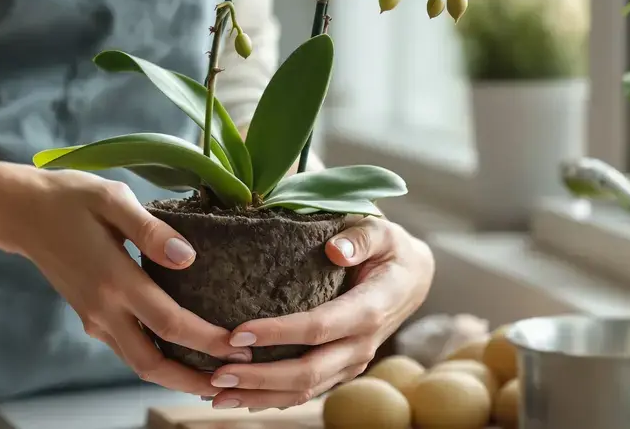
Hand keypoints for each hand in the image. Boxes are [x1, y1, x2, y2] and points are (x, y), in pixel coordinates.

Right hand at [9, 169, 251, 394]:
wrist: (21, 212)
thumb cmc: (69, 198)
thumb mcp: (112, 198)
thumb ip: (151, 229)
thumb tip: (189, 256)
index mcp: (113, 279)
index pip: (170, 323)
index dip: (207, 340)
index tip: (240, 346)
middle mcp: (103, 309)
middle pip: (152, 364)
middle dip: (193, 379)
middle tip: (232, 382)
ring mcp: (93, 317)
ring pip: (137, 364)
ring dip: (175, 376)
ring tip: (212, 377)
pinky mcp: (88, 317)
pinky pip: (126, 350)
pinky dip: (156, 361)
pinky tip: (179, 354)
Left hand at [205, 217, 433, 409]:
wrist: (412, 279)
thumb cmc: (389, 250)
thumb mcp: (382, 232)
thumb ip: (360, 238)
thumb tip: (335, 250)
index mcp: (369, 309)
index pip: (319, 327)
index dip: (278, 334)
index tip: (237, 334)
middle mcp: (361, 344)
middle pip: (308, 371)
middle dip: (259, 377)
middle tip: (217, 374)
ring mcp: (351, 362)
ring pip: (305, 390)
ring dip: (259, 395)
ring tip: (217, 393)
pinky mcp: (341, 369)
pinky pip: (306, 391)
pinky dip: (271, 397)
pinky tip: (239, 396)